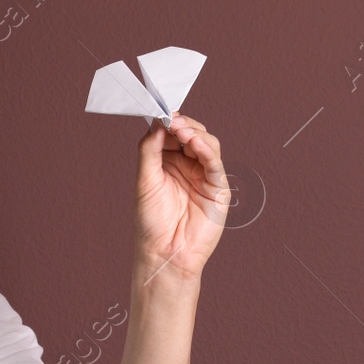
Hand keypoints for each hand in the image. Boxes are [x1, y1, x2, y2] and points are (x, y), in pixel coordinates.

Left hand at [134, 112, 230, 282]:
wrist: (164, 252)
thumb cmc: (151, 222)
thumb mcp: (145, 180)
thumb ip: (150, 150)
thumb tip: (157, 123)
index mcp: (169, 163)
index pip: (174, 134)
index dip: (169, 122)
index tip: (161, 112)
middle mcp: (188, 167)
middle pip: (192, 135)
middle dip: (183, 125)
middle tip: (172, 119)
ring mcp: (204, 176)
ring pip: (207, 144)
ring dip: (195, 133)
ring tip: (182, 130)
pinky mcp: (218, 188)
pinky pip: (215, 163)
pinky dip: (206, 150)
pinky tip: (194, 143)